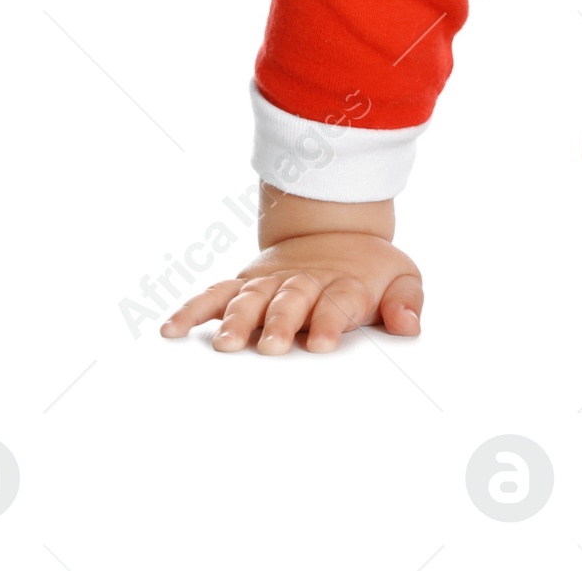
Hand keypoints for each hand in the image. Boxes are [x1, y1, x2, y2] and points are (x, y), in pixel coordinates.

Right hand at [158, 231, 423, 353]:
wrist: (338, 234)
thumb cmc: (369, 271)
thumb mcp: (402, 277)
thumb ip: (407, 301)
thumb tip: (409, 325)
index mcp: (344, 284)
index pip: (337, 303)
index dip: (330, 321)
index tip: (322, 343)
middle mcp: (304, 282)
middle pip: (291, 300)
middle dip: (281, 323)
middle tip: (271, 347)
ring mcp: (272, 283)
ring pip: (251, 298)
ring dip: (237, 320)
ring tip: (224, 345)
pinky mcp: (246, 284)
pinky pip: (215, 295)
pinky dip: (193, 310)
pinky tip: (171, 330)